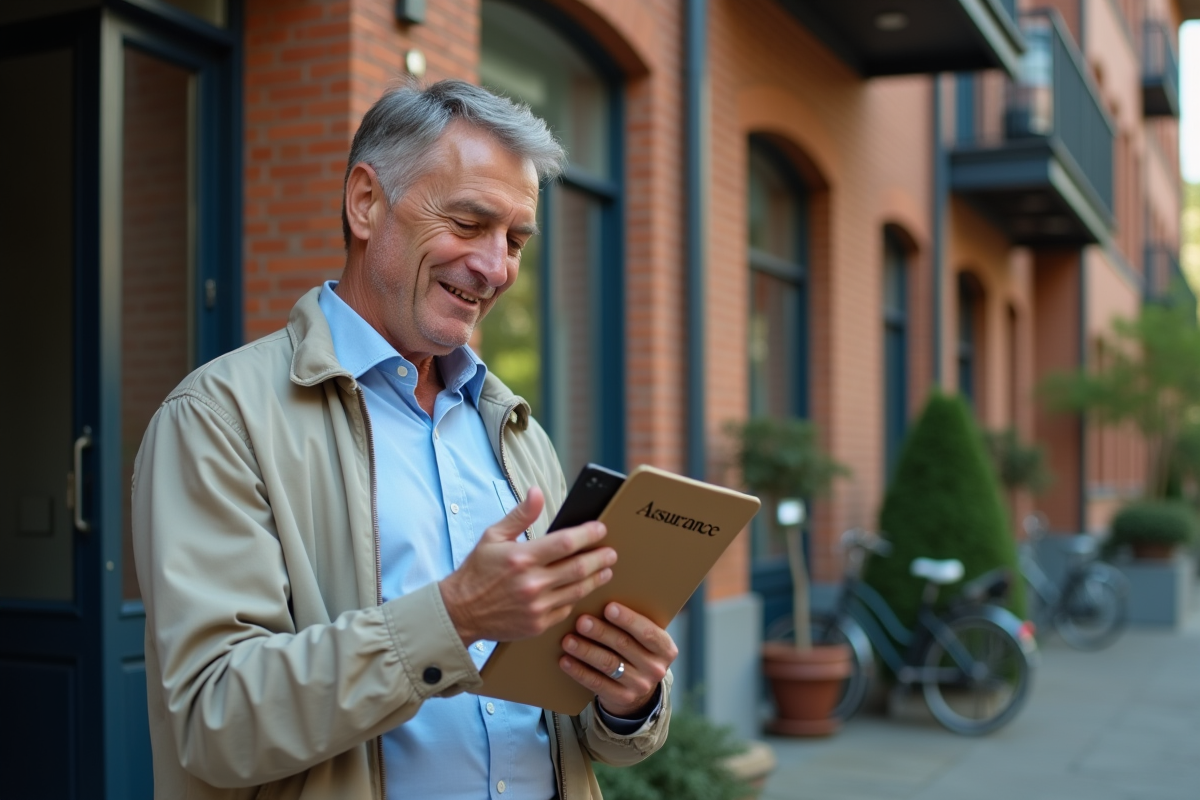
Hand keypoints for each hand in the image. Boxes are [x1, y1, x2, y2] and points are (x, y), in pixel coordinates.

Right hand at [439, 487, 616, 644]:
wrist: (460, 612)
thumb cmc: (477, 571)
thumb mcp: (493, 536)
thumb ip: (520, 515)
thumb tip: (537, 492)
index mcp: (521, 558)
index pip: (565, 543)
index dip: (588, 534)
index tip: (600, 529)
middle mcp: (532, 583)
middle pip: (579, 568)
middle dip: (600, 558)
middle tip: (611, 552)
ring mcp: (537, 607)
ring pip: (578, 590)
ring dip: (596, 578)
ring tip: (606, 569)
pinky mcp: (538, 625)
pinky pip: (567, 608)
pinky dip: (578, 597)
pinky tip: (583, 588)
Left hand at [559, 602, 677, 717]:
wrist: (638, 690)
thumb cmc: (636, 650)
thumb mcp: (643, 638)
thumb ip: (632, 622)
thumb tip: (601, 596)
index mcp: (665, 648)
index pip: (647, 632)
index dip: (628, 620)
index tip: (608, 607)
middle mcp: (656, 668)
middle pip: (624, 646)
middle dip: (601, 632)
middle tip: (581, 621)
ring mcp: (640, 686)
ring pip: (609, 664)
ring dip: (586, 651)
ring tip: (567, 640)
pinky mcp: (622, 698)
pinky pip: (597, 684)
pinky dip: (579, 671)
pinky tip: (565, 661)